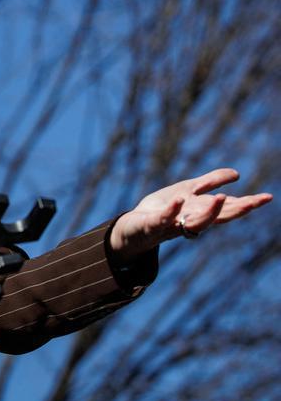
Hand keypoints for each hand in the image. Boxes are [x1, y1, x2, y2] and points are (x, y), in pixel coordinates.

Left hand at [109, 168, 271, 264]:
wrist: (134, 227)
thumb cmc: (163, 209)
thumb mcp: (188, 191)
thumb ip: (210, 182)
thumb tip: (237, 174)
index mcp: (201, 211)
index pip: (227, 208)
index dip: (247, 203)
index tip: (267, 197)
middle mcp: (191, 221)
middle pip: (217, 218)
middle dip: (236, 210)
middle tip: (254, 202)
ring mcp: (173, 225)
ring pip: (195, 223)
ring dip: (209, 212)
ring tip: (222, 198)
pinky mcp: (152, 225)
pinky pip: (164, 219)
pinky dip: (172, 211)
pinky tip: (179, 199)